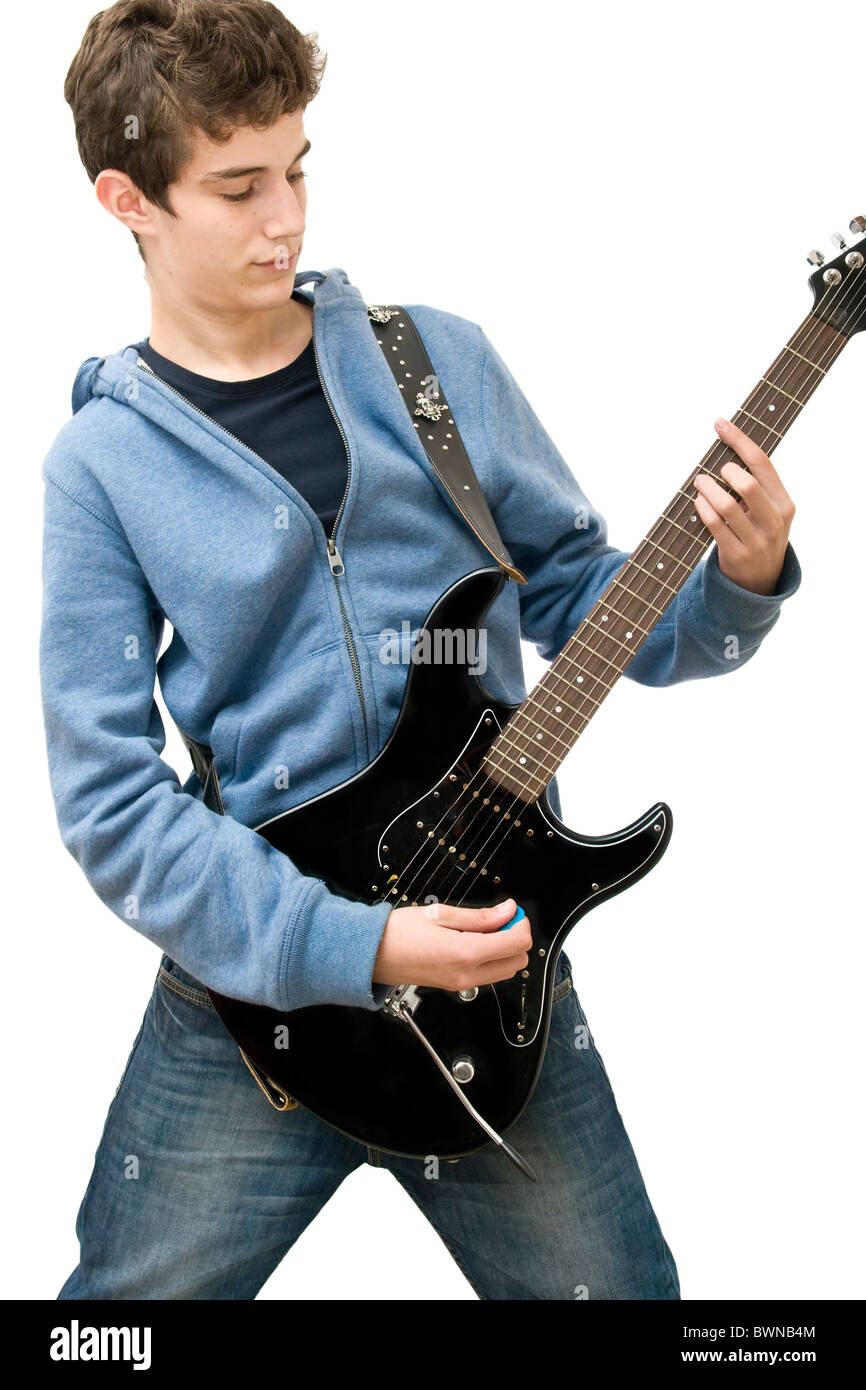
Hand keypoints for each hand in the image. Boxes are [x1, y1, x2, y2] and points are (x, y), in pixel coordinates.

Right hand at [372, 897, 531, 990]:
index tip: (512, 912)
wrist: (373, 955)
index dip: (521, 924)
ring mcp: (462, 984)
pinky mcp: (456, 986)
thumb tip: (507, 911)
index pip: (517, 944)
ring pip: (506, 971)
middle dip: (516, 938)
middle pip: (517, 962)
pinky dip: (492, 959)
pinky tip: (475, 941)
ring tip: (486, 930)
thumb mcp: (441, 914)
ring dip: (506, 950)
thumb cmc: (398, 933)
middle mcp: (467, 974)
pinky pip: (488, 976)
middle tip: (500, 919)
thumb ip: (480, 916)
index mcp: (465, 953)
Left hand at [692, 417, 795, 595]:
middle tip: (713, 470)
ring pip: (726, 505)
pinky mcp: (736, 554)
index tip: (720, 424)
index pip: (762, 463)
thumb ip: (755, 485)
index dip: (739, 440)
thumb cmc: (760, 534)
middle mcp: (774, 520)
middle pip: (747, 483)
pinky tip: (698, 502)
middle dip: (725, 471)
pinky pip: (714, 524)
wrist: (761, 580)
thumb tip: (727, 448)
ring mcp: (756, 539)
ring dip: (707, 489)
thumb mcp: (769, 510)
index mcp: (784, 503)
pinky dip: (702, 508)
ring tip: (700, 483)